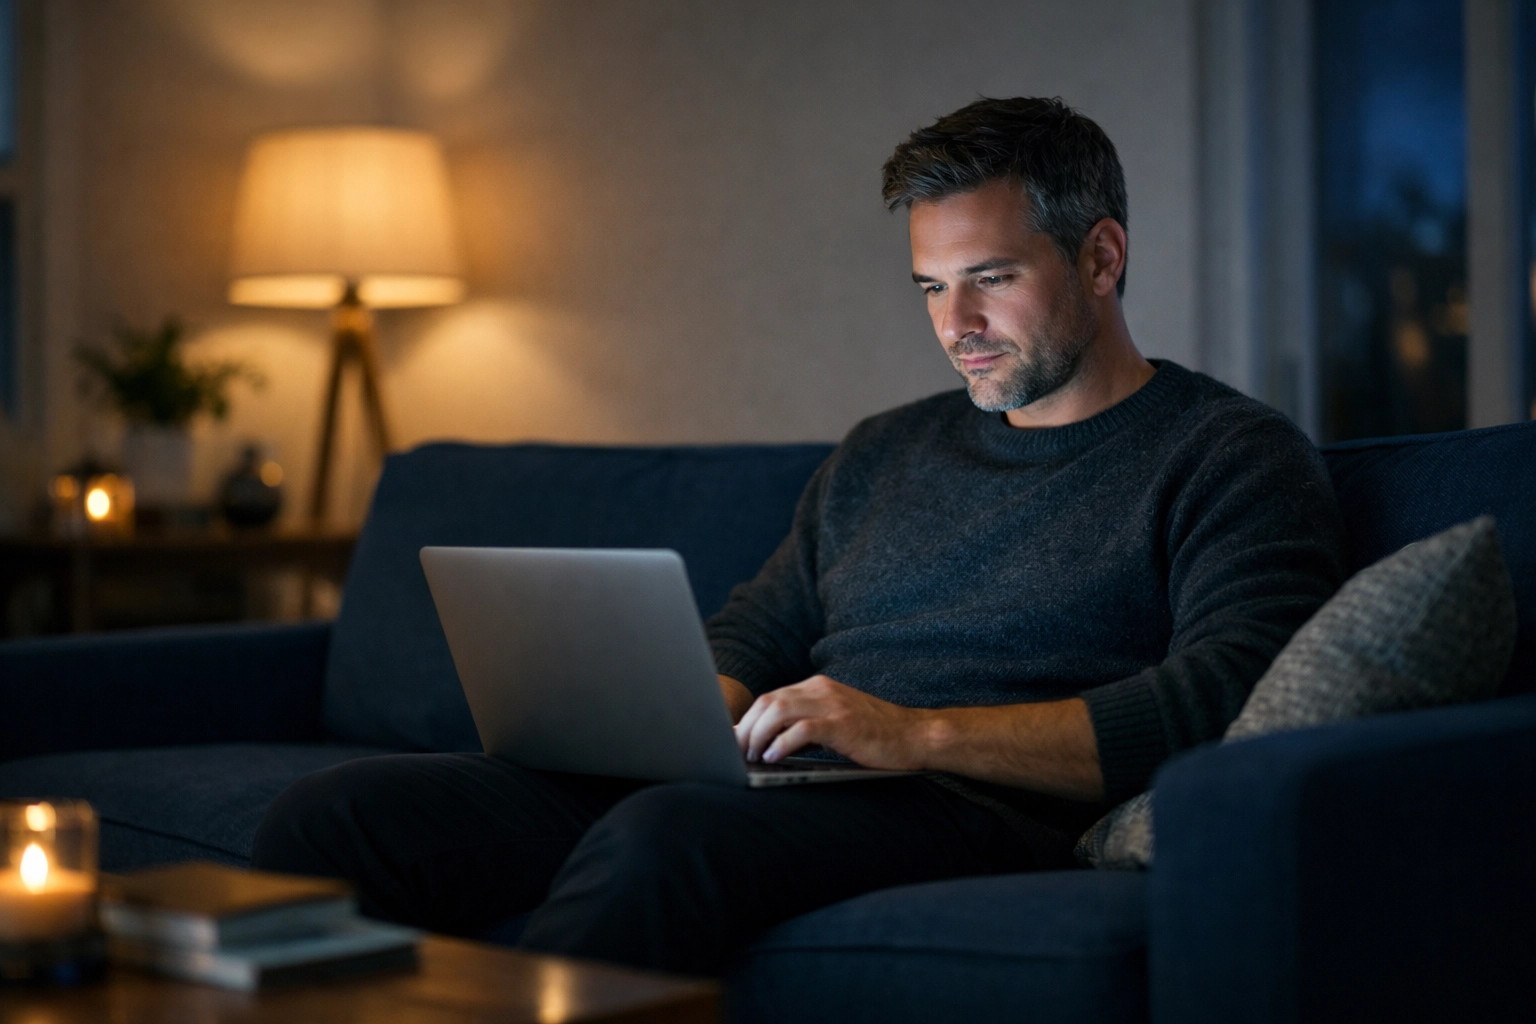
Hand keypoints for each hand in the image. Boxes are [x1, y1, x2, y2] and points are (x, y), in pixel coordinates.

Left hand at [734, 675, 929, 768]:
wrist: (915, 735)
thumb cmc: (875, 736)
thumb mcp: (835, 722)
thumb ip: (806, 725)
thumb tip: (768, 743)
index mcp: (818, 687)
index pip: (771, 697)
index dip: (748, 718)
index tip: (734, 738)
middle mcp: (822, 690)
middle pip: (768, 702)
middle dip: (747, 728)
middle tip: (737, 752)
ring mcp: (833, 705)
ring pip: (779, 711)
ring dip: (759, 735)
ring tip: (752, 756)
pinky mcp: (843, 724)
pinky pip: (802, 729)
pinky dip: (782, 743)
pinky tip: (773, 757)